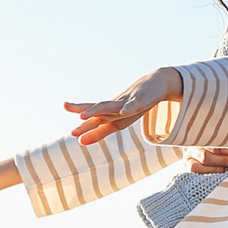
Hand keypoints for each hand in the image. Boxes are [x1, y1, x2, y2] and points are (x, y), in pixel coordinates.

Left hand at [63, 66, 181, 144]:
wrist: (156, 84)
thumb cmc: (132, 105)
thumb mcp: (116, 123)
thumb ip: (99, 132)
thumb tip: (80, 142)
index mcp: (109, 114)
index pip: (93, 119)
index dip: (83, 126)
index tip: (72, 134)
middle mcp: (115, 107)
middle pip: (97, 111)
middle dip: (86, 115)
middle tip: (72, 116)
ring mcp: (128, 102)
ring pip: (111, 106)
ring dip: (97, 110)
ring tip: (84, 115)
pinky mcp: (142, 99)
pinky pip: (134, 104)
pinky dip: (128, 108)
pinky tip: (123, 111)